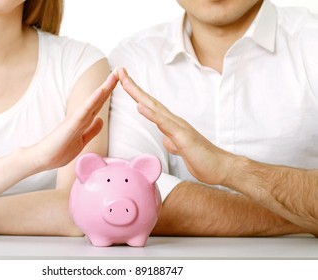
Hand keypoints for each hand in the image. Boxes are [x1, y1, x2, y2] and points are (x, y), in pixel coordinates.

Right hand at [33, 70, 118, 170]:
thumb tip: (100, 120)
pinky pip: (83, 112)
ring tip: (113, 76)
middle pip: (97, 99)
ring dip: (103, 88)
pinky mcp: (70, 126)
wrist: (41, 158)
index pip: (98, 104)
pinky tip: (100, 92)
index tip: (119, 80)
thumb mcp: (81, 141)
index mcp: (83, 120)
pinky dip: (92, 101)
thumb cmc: (58, 150)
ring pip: (92, 101)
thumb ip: (91, 130)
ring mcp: (74, 120)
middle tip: (119, 70)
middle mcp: (79, 117)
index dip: (108, 92)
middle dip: (109, 85)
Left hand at [116, 67, 234, 185]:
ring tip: (125, 81)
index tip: (123, 81)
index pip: (149, 106)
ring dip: (138, 94)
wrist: (221, 167)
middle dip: (132, 86)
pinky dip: (151, 114)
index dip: (135, 93)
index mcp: (171, 124)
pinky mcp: (183, 136)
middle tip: (119, 70)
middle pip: (149, 101)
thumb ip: (173, 141)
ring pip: (155, 108)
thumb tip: (167, 139)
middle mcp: (174, 121)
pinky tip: (140, 106)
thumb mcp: (181, 149)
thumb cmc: (202, 158)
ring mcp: (178, 127)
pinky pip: (164, 124)